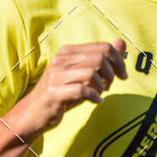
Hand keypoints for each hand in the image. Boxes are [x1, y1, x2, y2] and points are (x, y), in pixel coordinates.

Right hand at [12, 39, 127, 140]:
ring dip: (102, 86)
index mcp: (68, 51)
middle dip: (112, 74)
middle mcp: (61, 59)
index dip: (119, 61)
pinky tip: (96, 101)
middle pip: (100, 58)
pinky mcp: (54, 92)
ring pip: (92, 73)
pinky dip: (94, 96)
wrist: (33, 114)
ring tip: (99, 93)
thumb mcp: (83, 74)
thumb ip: (103, 59)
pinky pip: (82, 90)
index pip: (103, 47)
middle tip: (108, 86)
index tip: (123, 75)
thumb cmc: (62, 94)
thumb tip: (121, 43)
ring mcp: (56, 75)